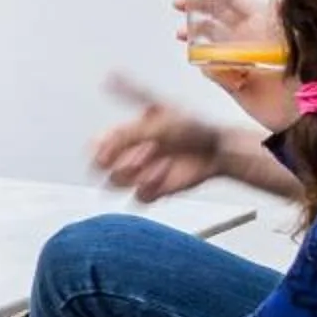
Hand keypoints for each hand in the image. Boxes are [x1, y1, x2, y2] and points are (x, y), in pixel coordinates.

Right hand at [91, 75, 224, 201]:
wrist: (220, 148)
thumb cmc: (195, 126)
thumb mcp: (156, 121)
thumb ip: (125, 133)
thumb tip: (97, 140)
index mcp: (127, 132)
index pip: (97, 144)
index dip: (99, 148)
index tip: (108, 148)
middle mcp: (130, 153)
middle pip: (101, 167)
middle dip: (120, 160)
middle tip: (141, 152)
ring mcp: (140, 173)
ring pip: (117, 182)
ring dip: (136, 173)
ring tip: (157, 161)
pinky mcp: (153, 190)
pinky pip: (139, 196)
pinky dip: (152, 186)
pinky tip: (166, 173)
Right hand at [174, 0, 298, 132]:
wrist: (305, 113)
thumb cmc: (309, 73)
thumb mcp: (300, 38)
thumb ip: (288, 19)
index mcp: (264, 23)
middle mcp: (250, 38)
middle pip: (218, 16)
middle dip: (196, 7)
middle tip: (177, 3)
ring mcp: (240, 59)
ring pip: (210, 40)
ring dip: (194, 34)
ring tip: (180, 33)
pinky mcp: (232, 82)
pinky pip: (209, 68)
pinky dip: (202, 62)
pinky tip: (195, 58)